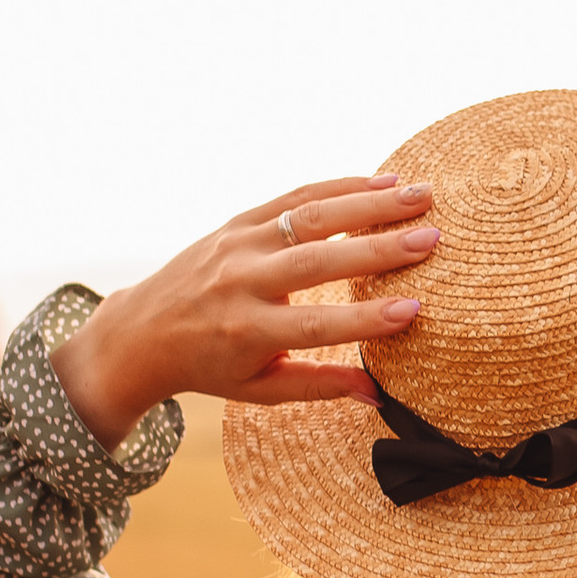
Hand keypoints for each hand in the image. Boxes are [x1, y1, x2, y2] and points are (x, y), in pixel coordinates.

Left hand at [48, 178, 439, 449]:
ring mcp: (238, 245)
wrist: (144, 330)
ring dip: (368, 201)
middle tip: (432, 237)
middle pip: (317, 261)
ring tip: (421, 194)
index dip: (365, 318)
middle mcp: (241, 282)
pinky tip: (382, 181)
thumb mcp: (260, 389)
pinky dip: (339, 186)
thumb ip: (320, 387)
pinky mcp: (238, 221)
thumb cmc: (210, 366)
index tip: (413, 309)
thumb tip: (379, 396)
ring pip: (309, 217)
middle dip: (378, 247)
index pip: (316, 325)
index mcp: (247, 332)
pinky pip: (293, 198)